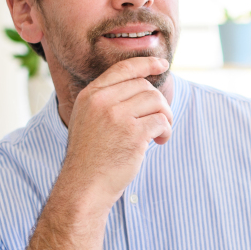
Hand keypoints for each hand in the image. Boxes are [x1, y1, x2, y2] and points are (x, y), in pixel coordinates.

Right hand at [62, 57, 172, 208]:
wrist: (84, 186)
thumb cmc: (90, 157)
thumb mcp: (88, 119)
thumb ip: (107, 101)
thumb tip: (141, 85)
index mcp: (90, 95)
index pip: (123, 69)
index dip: (146, 63)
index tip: (162, 64)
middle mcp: (102, 102)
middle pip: (144, 86)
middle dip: (158, 102)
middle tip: (160, 120)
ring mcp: (117, 117)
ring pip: (156, 101)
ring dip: (165, 116)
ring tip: (160, 133)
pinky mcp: (133, 134)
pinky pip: (161, 121)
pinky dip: (166, 131)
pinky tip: (159, 142)